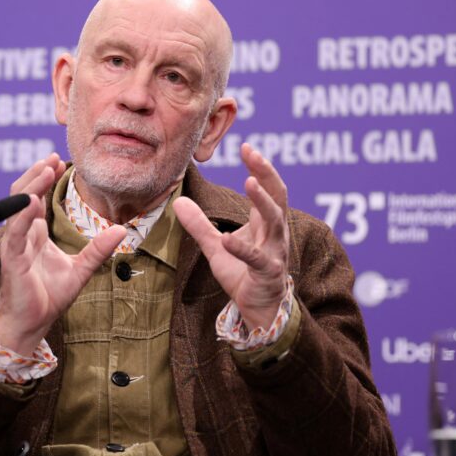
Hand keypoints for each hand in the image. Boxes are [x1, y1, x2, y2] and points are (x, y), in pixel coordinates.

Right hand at [0, 154, 125, 355]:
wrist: (31, 324)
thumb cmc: (48, 297)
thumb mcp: (81, 269)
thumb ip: (98, 249)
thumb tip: (122, 229)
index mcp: (35, 233)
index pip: (36, 196)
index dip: (45, 177)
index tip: (59, 161)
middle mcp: (22, 233)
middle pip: (22, 193)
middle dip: (36, 173)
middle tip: (53, 157)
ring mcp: (15, 244)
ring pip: (16, 205)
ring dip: (30, 184)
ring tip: (45, 168)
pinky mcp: (12, 258)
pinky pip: (14, 231)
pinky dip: (21, 213)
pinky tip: (32, 200)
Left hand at [173, 143, 288, 329]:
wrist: (258, 309)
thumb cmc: (242, 274)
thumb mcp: (215, 246)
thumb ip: (199, 225)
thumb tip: (178, 200)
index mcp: (264, 223)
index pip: (267, 188)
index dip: (260, 167)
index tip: (247, 146)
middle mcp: (274, 233)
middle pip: (277, 197)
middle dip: (267, 173)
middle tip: (253, 154)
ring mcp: (274, 252)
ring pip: (274, 222)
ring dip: (263, 202)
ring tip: (250, 182)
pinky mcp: (268, 273)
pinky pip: (256, 259)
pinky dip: (242, 248)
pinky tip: (226, 239)